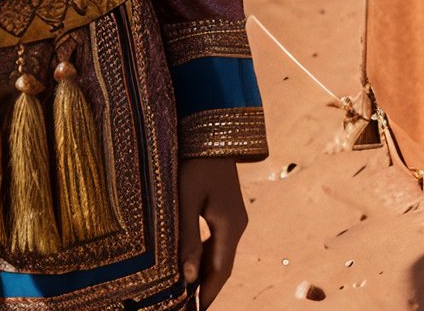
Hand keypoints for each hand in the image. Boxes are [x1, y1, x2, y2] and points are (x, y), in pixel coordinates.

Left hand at [178, 157, 247, 307]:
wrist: (213, 130)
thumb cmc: (196, 161)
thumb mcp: (186, 198)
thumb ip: (187, 236)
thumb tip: (187, 277)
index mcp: (230, 225)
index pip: (220, 271)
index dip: (208, 293)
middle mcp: (237, 224)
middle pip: (222, 265)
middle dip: (207, 287)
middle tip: (191, 306)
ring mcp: (234, 216)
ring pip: (220, 252)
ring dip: (206, 271)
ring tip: (189, 290)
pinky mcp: (226, 208)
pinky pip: (217, 239)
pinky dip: (205, 254)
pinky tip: (191, 260)